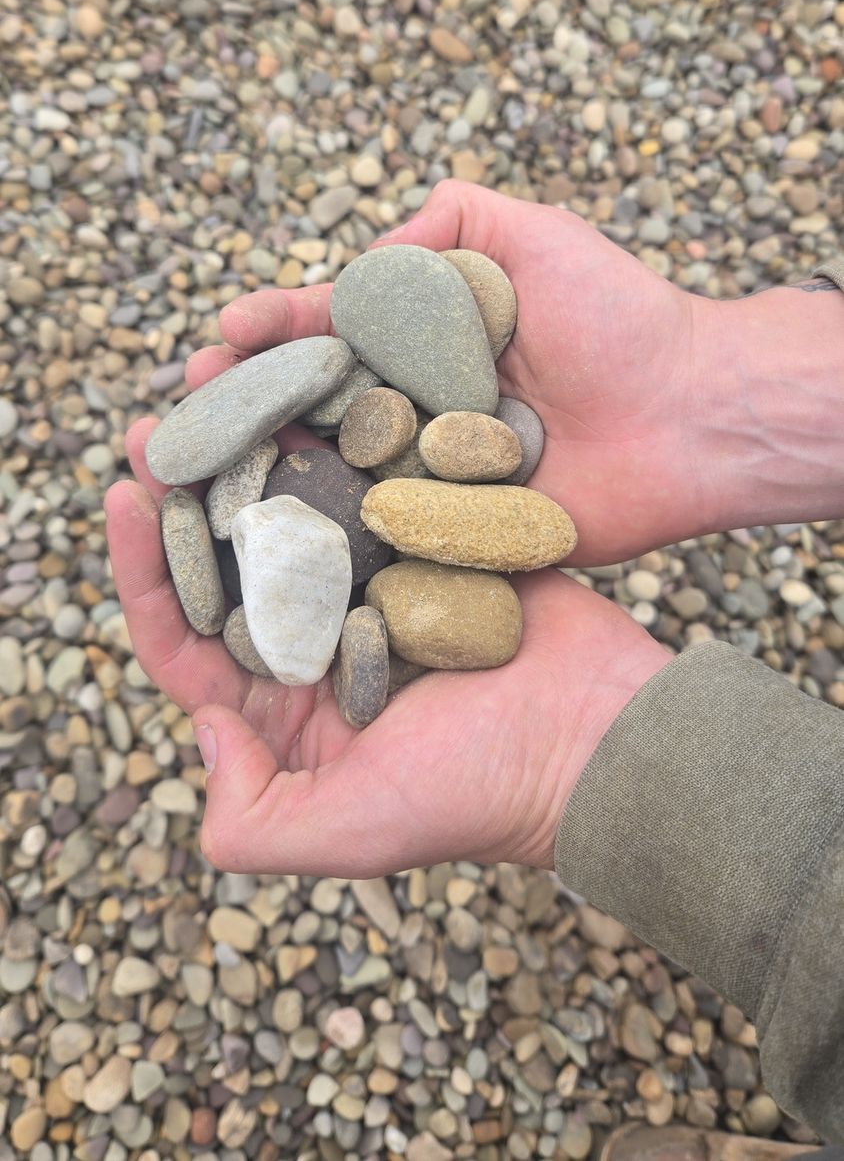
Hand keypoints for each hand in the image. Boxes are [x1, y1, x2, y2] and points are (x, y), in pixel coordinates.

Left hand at [104, 420, 666, 875]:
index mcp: (285, 718)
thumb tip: (202, 725)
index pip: (187, 642)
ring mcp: (373, 590)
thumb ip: (252, 818)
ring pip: (293, 513)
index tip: (125, 497)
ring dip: (252, 452)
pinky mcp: (426, 547)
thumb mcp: (351, 832)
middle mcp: (319, 650)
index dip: (144, 573)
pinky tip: (310, 388)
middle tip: (157, 422)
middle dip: (186, 493)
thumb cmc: (483, 795)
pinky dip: (337, 443)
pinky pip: (368, 486)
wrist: (603, 740)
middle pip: (230, 564)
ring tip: (221, 381)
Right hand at [210, 180, 708, 564]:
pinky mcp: (455, 536)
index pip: (332, 329)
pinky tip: (262, 535)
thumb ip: (447, 219)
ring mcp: (434, 475)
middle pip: (314, 404)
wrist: (691, 414)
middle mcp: (421, 407)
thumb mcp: (530, 233)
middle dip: (245, 402)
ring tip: (197, 468)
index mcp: (431, 340)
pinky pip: (381, 535)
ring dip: (260, 469)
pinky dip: (322, 535)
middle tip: (184, 405)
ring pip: (332, 471)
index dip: (276, 327)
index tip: (227, 327)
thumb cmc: (618, 317)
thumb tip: (361, 257)